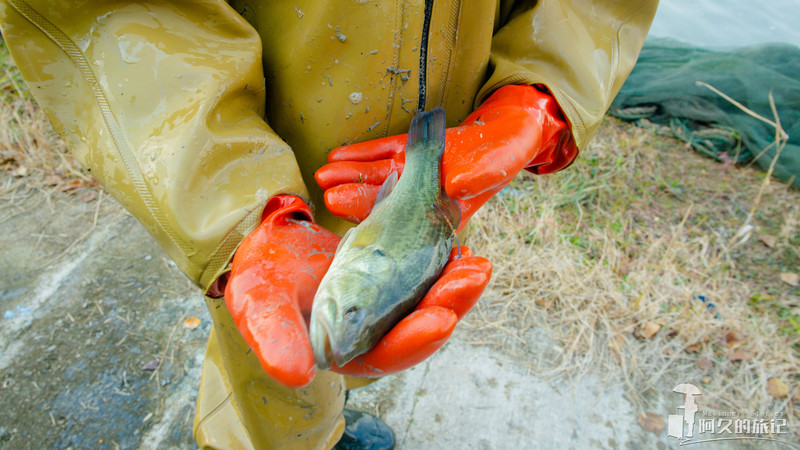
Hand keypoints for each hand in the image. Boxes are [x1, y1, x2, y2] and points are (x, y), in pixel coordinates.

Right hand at [224, 195, 491, 387]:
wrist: (267, 245)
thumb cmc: (261, 283)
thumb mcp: (261, 309)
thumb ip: (277, 341)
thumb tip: (296, 374)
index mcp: (349, 351)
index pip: (389, 352)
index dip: (415, 338)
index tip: (440, 319)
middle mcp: (377, 331)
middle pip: (421, 322)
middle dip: (451, 301)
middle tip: (475, 276)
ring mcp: (390, 300)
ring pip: (430, 294)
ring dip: (455, 280)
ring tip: (476, 261)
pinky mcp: (396, 271)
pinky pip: (425, 266)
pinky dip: (440, 253)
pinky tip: (457, 237)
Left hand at [315, 85, 576, 229]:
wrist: (511, 130)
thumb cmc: (507, 152)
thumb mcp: (495, 165)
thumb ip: (476, 176)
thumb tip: (453, 185)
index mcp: (444, 212)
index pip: (406, 218)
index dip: (378, 215)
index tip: (352, 215)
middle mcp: (425, 200)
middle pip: (384, 201)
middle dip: (355, 199)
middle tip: (326, 197)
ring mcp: (416, 177)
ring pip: (378, 178)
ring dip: (350, 175)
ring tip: (322, 175)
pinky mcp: (411, 154)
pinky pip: (384, 154)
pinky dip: (362, 154)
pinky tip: (338, 154)